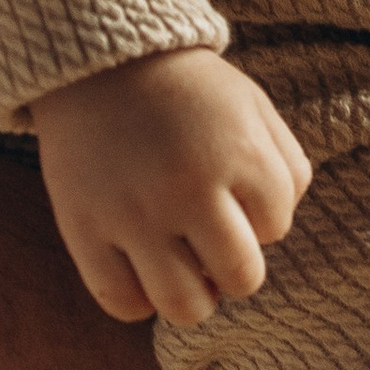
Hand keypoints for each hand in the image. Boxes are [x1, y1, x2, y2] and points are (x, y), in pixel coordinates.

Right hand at [34, 46, 311, 327]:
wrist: (98, 63)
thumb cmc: (187, 93)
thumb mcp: (254, 108)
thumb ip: (287, 167)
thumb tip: (273, 233)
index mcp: (238, 152)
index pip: (276, 228)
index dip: (261, 216)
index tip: (235, 193)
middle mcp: (188, 187)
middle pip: (241, 277)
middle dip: (236, 267)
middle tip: (215, 244)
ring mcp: (132, 213)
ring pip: (186, 306)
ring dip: (195, 296)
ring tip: (184, 267)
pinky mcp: (83, 229)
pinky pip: (122, 302)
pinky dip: (139, 300)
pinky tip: (142, 271)